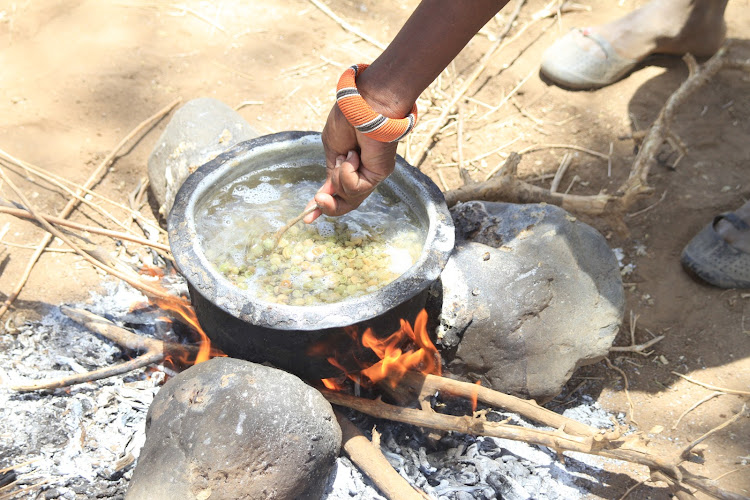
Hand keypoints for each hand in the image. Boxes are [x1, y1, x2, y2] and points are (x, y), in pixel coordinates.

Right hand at [303, 104, 397, 222]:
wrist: (361, 105)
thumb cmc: (347, 119)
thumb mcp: (331, 150)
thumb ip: (331, 173)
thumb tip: (326, 192)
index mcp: (350, 167)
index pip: (338, 192)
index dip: (323, 207)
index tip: (308, 218)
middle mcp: (364, 173)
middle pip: (347, 203)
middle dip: (330, 206)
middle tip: (319, 200)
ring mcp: (372, 175)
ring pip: (349, 197)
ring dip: (339, 179)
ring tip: (345, 156)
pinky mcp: (379, 174)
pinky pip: (356, 189)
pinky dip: (348, 173)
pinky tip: (353, 156)